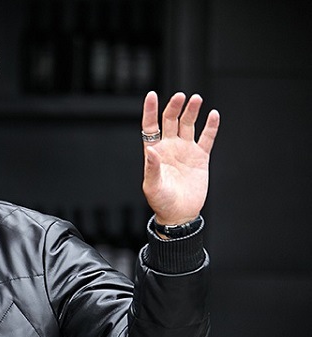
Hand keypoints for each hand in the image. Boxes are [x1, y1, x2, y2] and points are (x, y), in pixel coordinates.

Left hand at [141, 91, 219, 225]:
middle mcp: (170, 148)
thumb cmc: (162, 203)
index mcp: (155, 153)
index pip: (151, 127)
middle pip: (171, 121)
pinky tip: (213, 115)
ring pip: (188, 125)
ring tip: (195, 100)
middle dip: (174, 107)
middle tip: (181, 97)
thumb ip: (151, 168)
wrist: (179, 214)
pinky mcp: (200, 157)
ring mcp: (185, 151)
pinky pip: (206, 138)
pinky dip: (211, 126)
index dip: (150, 111)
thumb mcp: (153, 187)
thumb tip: (150, 151)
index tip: (151, 95)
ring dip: (191, 111)